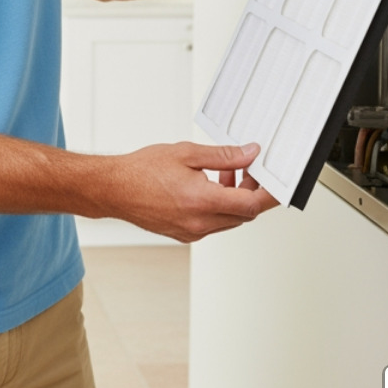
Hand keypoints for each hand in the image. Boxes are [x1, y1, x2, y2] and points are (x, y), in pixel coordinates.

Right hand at [107, 142, 278, 241]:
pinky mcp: (184, 235)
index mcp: (202, 201)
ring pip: (230, 221)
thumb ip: (223, 156)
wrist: (114, 189)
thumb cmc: (141, 171)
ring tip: (225, 177)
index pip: (251, 205)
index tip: (274, 183)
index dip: (268, 194)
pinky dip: (219, 209)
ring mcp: (192, 232)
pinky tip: (209, 189)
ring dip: (235, 201)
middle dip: (252, 194)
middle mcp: (199, 222)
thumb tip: (249, 154)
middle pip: (244, 215)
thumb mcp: (187, 153)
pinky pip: (214, 225)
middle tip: (248, 172)